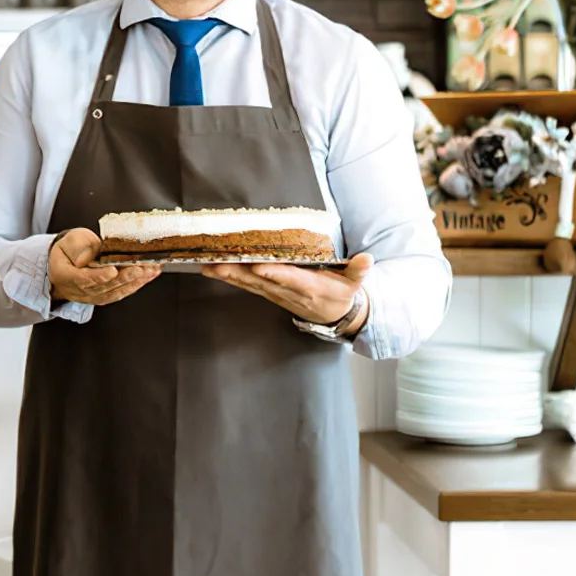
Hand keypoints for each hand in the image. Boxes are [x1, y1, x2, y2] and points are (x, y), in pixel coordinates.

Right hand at [48, 227, 159, 305]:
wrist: (64, 269)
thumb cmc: (67, 253)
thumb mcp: (67, 242)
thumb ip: (76, 247)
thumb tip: (87, 256)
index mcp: (67, 276)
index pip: (83, 278)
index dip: (99, 276)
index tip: (112, 271)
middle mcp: (81, 290)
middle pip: (106, 286)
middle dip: (126, 277)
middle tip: (142, 268)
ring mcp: (94, 296)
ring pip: (117, 290)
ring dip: (136, 281)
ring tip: (151, 269)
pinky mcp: (105, 296)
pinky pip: (122, 292)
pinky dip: (137, 284)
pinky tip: (149, 275)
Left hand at [201, 252, 372, 326]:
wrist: (335, 316)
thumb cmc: (342, 293)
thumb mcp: (355, 284)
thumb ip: (359, 271)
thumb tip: (368, 259)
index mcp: (309, 287)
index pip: (290, 279)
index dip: (275, 274)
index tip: (259, 266)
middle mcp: (288, 292)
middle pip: (261, 282)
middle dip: (239, 273)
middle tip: (218, 264)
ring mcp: (276, 294)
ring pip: (249, 285)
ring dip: (228, 276)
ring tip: (208, 266)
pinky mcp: (269, 294)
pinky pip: (247, 286)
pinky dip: (230, 278)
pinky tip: (213, 270)